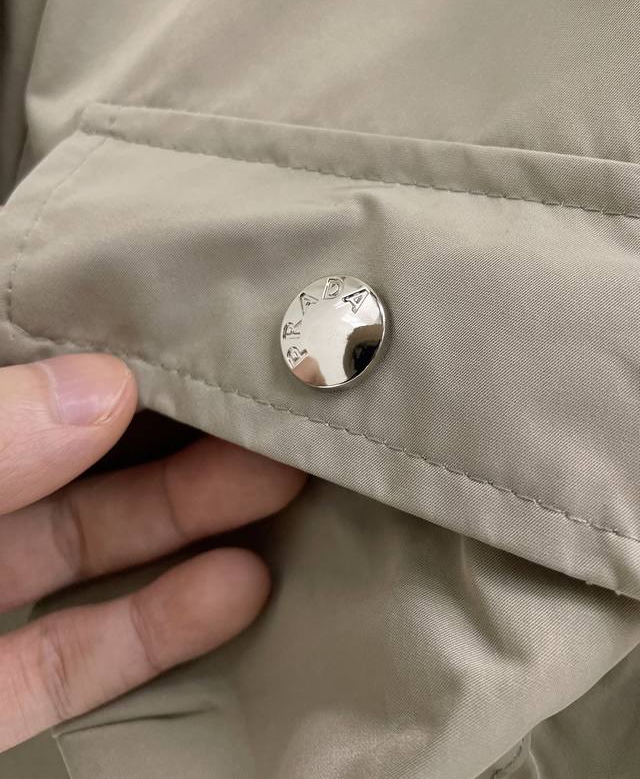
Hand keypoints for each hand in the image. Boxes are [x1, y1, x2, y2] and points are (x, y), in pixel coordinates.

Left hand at [0, 354, 305, 751]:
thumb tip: (101, 386)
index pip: (32, 390)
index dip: (113, 367)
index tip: (201, 349)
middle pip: (80, 468)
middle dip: (181, 442)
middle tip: (270, 418)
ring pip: (93, 555)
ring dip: (190, 524)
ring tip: (282, 488)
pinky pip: (77, 658)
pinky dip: (157, 628)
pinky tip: (236, 589)